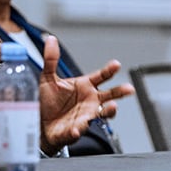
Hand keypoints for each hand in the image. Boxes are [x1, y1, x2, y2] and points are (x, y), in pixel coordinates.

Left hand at [38, 35, 134, 154]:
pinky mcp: (74, 131)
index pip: (100, 77)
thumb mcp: (48, 78)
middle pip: (109, 96)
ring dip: (108, 112)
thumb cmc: (49, 102)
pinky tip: (75, 129)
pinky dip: (77, 131)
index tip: (116, 64)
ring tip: (112, 107)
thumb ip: (51, 60)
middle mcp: (89, 101)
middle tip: (129, 89)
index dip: (109, 70)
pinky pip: (77, 131)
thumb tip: (50, 39)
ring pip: (101, 115)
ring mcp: (85, 116)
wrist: (41, 124)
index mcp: (84, 86)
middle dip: (120, 92)